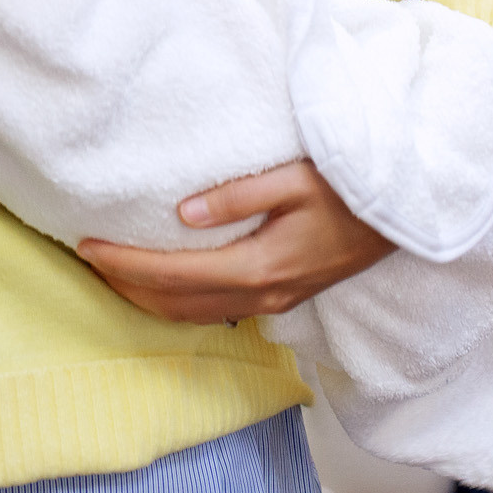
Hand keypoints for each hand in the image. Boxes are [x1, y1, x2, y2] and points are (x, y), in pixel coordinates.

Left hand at [77, 162, 394, 322]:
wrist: (408, 213)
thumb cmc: (353, 186)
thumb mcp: (296, 178)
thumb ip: (238, 196)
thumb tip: (182, 213)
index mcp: (262, 265)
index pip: (174, 273)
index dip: (125, 264)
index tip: (87, 246)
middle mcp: (265, 293)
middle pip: (176, 303)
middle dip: (126, 285)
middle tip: (85, 262)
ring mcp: (276, 301)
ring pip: (195, 314)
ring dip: (149, 300)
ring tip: (112, 276)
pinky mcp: (284, 297)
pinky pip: (217, 311)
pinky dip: (179, 304)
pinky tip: (164, 287)